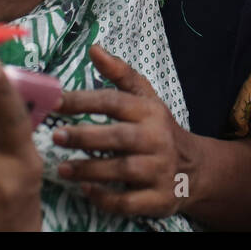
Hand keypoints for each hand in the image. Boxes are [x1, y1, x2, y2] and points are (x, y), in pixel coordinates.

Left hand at [53, 44, 190, 218]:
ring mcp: (159, 170)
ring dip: (89, 169)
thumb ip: (119, 74)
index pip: (114, 102)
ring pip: (122, 169)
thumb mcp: (145, 98)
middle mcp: (156, 139)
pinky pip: (129, 201)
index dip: (84, 101)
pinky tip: (87, 191)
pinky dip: (106, 197)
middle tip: (56, 136)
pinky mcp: (158, 198)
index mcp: (150, 112)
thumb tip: (93, 48)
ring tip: (62, 168)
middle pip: (118, 137)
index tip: (55, 102)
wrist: (195, 169)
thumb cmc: (158, 129)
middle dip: (85, 136)